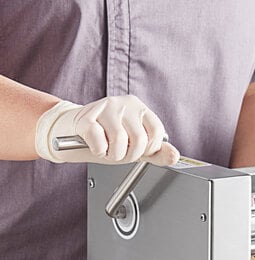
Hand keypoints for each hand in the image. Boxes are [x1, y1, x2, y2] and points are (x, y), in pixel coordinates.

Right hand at [35, 96, 178, 165]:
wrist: (75, 134)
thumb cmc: (108, 139)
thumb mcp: (138, 147)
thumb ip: (158, 153)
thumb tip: (175, 156)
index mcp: (140, 109)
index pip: (157, 131)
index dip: (149, 148)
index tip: (138, 150)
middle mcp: (124, 104)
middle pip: (139, 139)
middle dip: (130, 155)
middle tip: (120, 152)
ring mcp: (105, 108)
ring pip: (119, 140)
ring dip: (113, 155)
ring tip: (108, 150)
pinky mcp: (86, 117)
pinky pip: (98, 142)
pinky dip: (98, 151)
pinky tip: (96, 146)